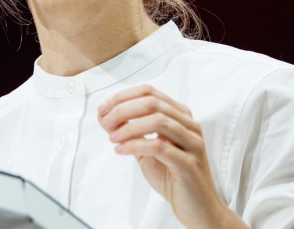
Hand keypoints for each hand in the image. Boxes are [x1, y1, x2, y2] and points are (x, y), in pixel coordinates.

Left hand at [97, 84, 246, 228]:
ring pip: (158, 120)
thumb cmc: (172, 176)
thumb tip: (102, 115)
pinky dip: (135, 145)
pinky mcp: (190, 164)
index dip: (122, 97)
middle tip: (106, 122)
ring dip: (128, 127)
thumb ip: (127, 131)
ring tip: (113, 138)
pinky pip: (159, 146)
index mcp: (179, 116)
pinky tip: (121, 150)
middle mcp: (189, 125)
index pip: (148, 92)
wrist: (198, 208)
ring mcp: (192, 143)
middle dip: (122, 109)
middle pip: (152, 102)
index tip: (103, 109)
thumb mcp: (144, 150)